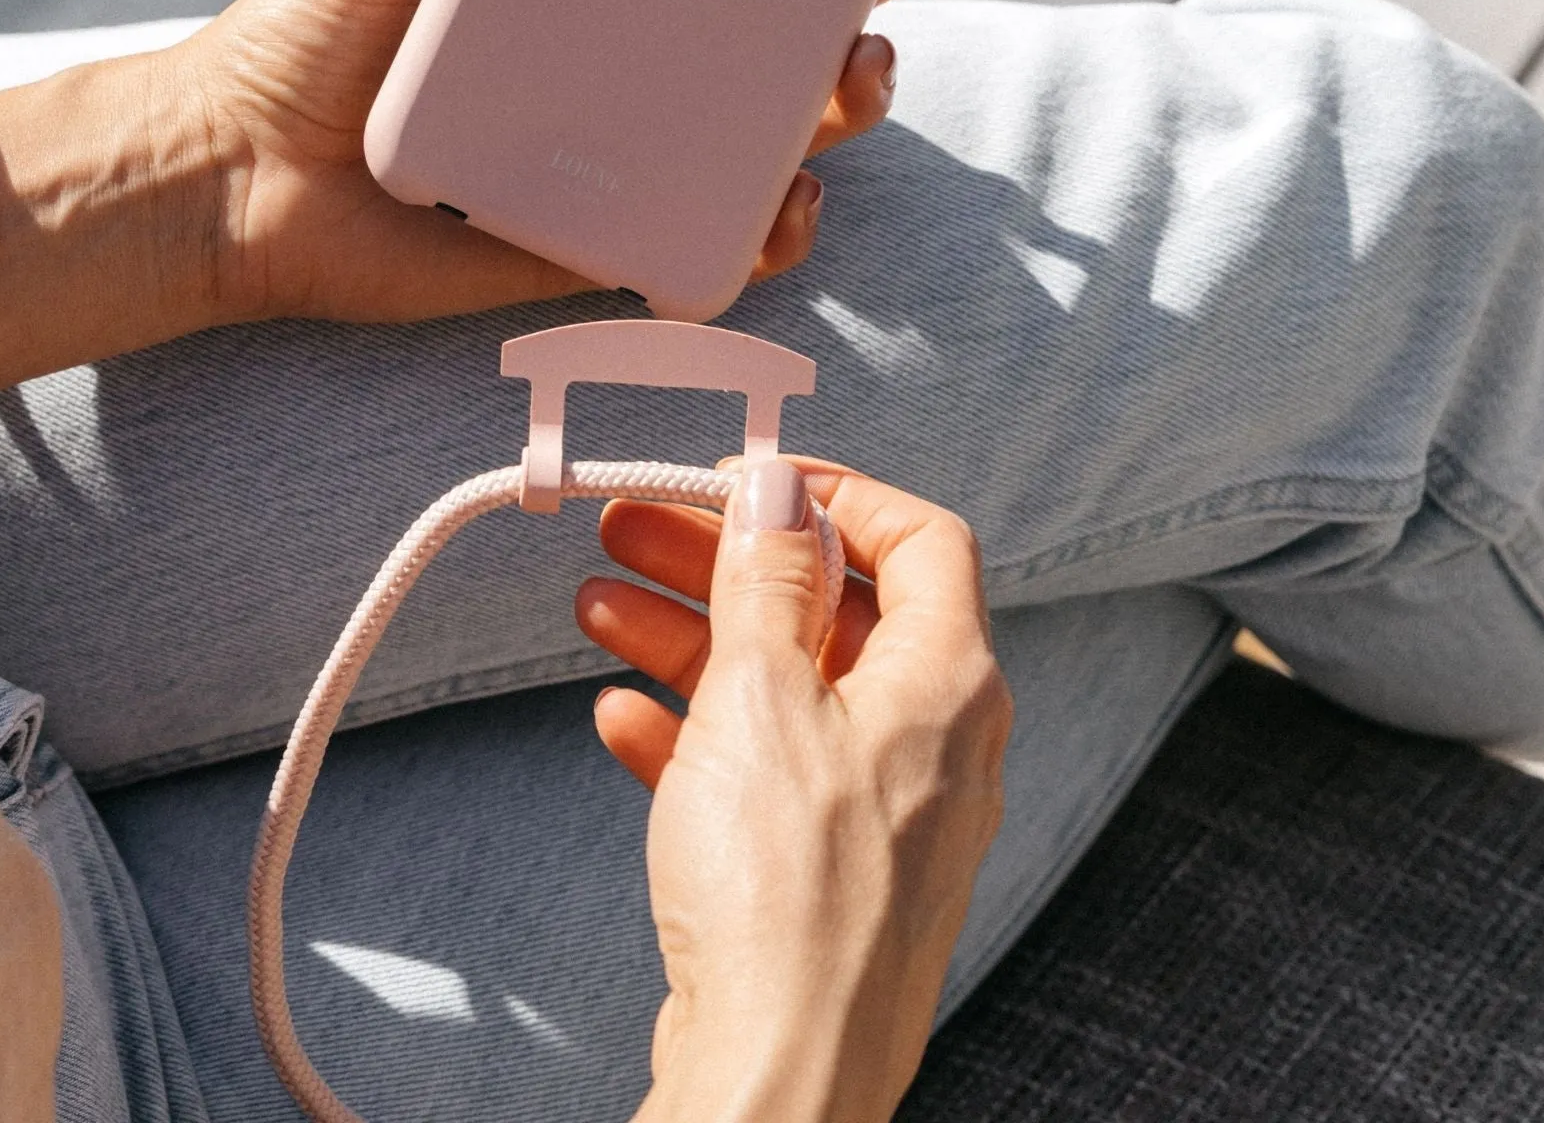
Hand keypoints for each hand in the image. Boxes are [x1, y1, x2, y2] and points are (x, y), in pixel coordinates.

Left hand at [0, 0, 961, 445]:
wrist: (235, 179)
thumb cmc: (316, 20)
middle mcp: (638, 40)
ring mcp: (635, 139)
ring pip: (781, 114)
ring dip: (846, 87)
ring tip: (853, 62)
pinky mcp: (611, 234)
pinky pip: (722, 234)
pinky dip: (775, 223)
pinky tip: (785, 198)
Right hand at [575, 460, 1011, 1122]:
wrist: (774, 1079)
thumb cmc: (787, 896)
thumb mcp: (761, 695)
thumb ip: (768, 580)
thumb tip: (778, 492)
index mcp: (946, 681)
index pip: (920, 538)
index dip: (833, 494)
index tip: (746, 481)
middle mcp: (930, 738)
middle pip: (831, 607)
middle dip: (725, 562)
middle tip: (634, 530)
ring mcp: (882, 810)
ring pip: (785, 686)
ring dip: (691, 636)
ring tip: (597, 608)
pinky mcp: (829, 870)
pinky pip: (765, 769)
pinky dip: (696, 733)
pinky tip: (622, 720)